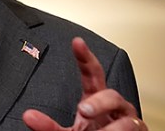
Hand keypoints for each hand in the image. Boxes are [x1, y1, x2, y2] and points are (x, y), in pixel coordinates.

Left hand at [23, 37, 144, 130]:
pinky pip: (135, 130)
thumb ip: (49, 125)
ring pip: (128, 119)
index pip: (92, 73)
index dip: (86, 57)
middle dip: (100, 102)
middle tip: (83, 110)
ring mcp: (129, 120)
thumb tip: (29, 116)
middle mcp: (114, 107)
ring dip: (112, 128)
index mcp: (95, 99)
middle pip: (112, 95)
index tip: (77, 42)